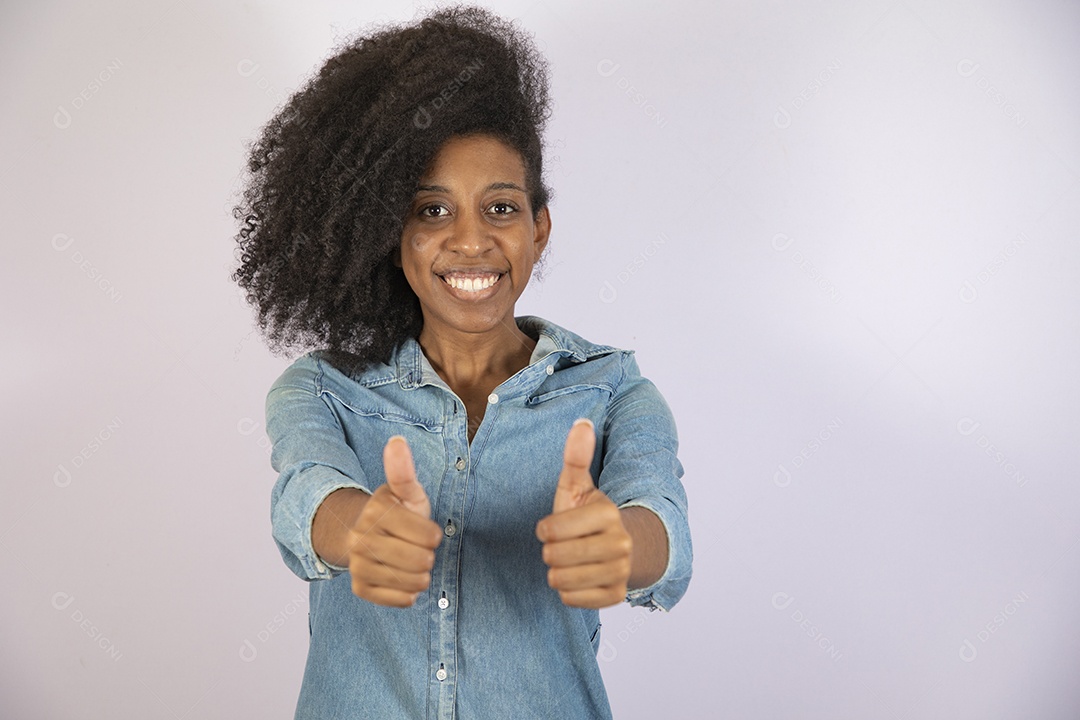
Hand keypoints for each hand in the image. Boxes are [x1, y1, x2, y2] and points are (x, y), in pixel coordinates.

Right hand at [348, 436, 442, 607]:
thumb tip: (397, 441)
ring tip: (413, 564)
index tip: (427, 531)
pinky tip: (404, 580)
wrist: (369, 537)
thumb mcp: (406, 491)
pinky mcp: (360, 588)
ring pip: (411, 582)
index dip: (433, 535)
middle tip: (420, 550)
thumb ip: (403, 471)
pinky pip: (399, 600)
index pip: (428, 535)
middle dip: (428, 556)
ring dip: (420, 575)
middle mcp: (361, 538)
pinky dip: (408, 593)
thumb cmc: (398, 513)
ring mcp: (358, 564)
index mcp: (377, 511)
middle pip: (420, 560)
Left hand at [536, 419, 631, 608]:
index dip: (545, 529)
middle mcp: (620, 543)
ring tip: (570, 560)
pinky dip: (568, 591)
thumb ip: (576, 457)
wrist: (623, 546)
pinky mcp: (616, 596)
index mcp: (608, 513)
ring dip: (557, 572)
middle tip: (564, 545)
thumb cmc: (589, 515)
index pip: (551, 531)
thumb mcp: (578, 485)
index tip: (554, 526)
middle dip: (551, 551)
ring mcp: (621, 572)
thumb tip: (582, 422)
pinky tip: (579, 577)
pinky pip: (571, 599)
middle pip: (555, 557)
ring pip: (561, 580)